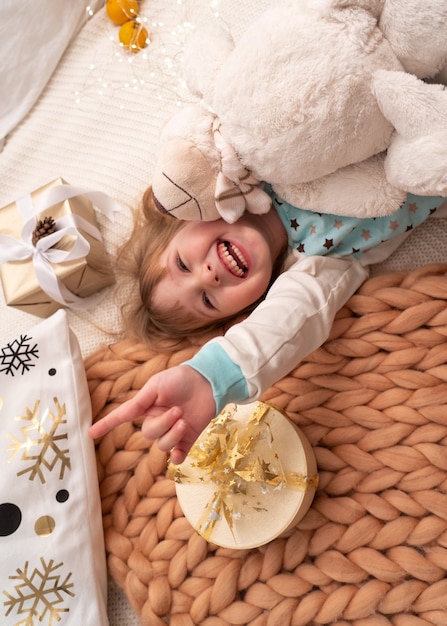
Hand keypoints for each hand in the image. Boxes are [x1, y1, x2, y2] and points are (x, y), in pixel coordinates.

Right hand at [88, 365, 215, 464]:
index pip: (123, 417)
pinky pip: (178, 456)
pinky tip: (180, 455)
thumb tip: (125, 412)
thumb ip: (140, 400)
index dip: (106, 425)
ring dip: (173, 434)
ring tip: (184, 419)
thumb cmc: (181, 379)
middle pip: (148, 434)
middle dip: (162, 424)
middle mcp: (157, 421)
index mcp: (146, 407)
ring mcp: (172, 432)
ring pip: (163, 445)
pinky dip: (178, 458)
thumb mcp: (157, 385)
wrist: (209, 382)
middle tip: (177, 410)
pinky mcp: (188, 439)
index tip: (90, 434)